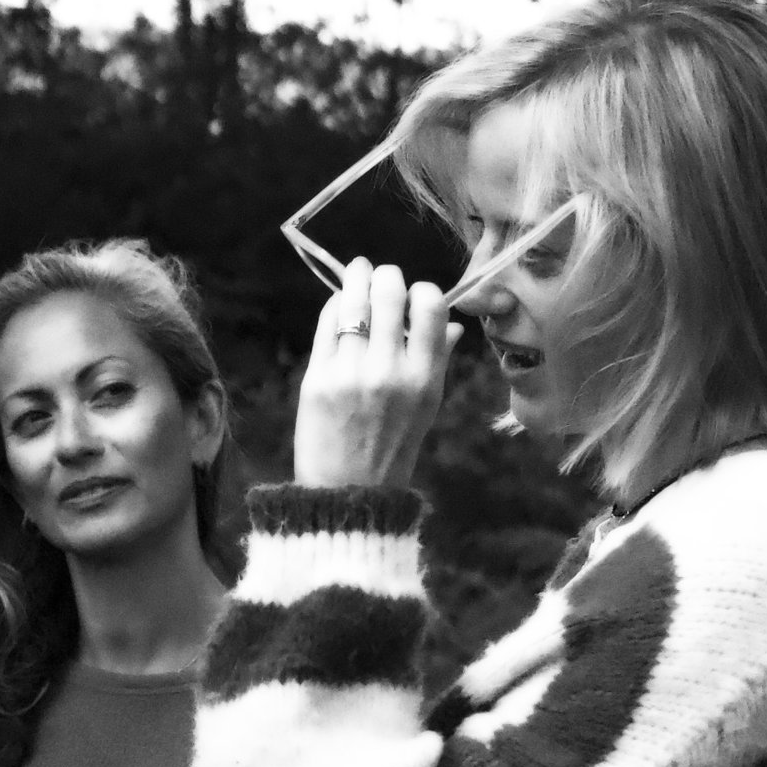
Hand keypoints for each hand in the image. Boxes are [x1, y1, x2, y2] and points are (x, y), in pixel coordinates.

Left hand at [294, 260, 455, 487]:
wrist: (348, 493)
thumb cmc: (393, 448)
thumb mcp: (427, 407)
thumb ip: (438, 359)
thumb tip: (450, 322)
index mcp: (424, 378)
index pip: (431, 306)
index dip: (422, 291)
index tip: (414, 296)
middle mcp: (389, 371)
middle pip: (389, 292)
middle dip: (386, 276)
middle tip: (381, 276)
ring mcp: (350, 373)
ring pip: (353, 301)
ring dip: (356, 278)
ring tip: (358, 272)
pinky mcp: (317, 377)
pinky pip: (327, 323)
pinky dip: (335, 306)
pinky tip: (340, 307)